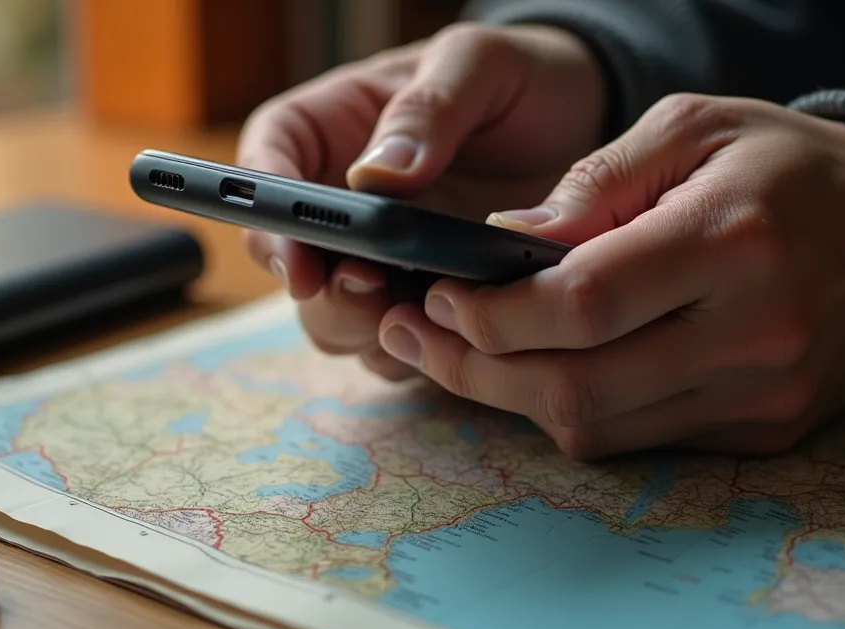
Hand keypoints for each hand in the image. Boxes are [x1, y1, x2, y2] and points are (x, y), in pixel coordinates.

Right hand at [236, 22, 605, 378]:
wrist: (579, 125)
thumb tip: (374, 177)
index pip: (265, 172)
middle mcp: (339, 207)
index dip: (268, 225)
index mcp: (325, 131)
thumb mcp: (477, 64)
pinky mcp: (421, 303)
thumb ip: (428, 110)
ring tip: (431, 309)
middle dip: (325, 293)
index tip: (298, 262)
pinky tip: (468, 326)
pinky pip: (401, 345)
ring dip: (372, 328)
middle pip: (294, 268)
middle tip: (372, 289)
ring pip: (338, 322)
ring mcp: (377, 261)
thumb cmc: (517, 77)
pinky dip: (424, 347)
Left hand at [376, 93, 844, 457]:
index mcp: (731, 242)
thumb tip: (504, 245)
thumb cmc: (786, 167)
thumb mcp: (693, 127)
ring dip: (508, 398)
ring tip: (451, 355)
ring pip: (598, 428)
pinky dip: (573, 412)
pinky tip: (532, 373)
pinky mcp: (764, 433)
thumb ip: (595, 183)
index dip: (491, 313)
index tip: (434, 296)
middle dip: (473, 368)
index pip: (581, 305)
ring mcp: (761, 397)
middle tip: (412, 336)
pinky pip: (638, 441)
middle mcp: (753, 334)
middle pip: (577, 386)